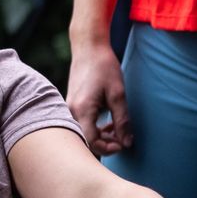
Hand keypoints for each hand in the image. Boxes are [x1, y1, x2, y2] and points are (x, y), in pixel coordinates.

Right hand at [65, 40, 130, 155]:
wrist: (89, 48)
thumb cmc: (104, 68)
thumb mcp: (118, 95)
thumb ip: (122, 121)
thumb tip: (127, 143)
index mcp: (82, 110)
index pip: (92, 142)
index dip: (109, 148)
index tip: (124, 144)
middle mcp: (71, 111)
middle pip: (87, 140)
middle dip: (107, 144)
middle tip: (124, 138)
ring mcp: (69, 108)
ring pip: (85, 133)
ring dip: (102, 136)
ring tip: (119, 130)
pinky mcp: (72, 105)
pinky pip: (82, 124)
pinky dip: (96, 128)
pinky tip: (109, 123)